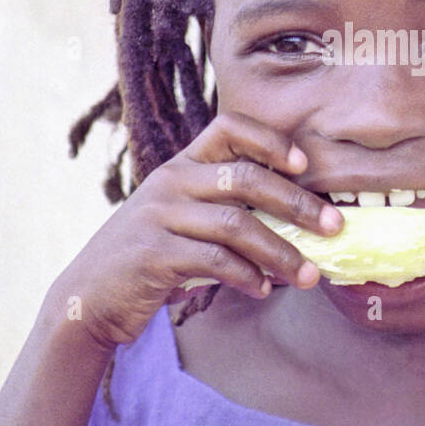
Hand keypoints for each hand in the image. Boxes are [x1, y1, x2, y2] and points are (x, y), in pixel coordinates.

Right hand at [53, 111, 343, 350]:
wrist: (89, 297)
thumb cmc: (152, 258)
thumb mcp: (183, 220)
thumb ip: (226, 210)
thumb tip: (301, 221)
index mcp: (182, 166)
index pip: (229, 128)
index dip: (271, 140)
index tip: (305, 163)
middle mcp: (170, 182)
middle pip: (245, 177)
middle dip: (297, 202)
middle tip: (334, 226)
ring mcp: (159, 216)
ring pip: (236, 224)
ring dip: (281, 252)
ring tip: (310, 275)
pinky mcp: (153, 254)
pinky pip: (214, 261)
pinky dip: (247, 277)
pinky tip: (264, 289)